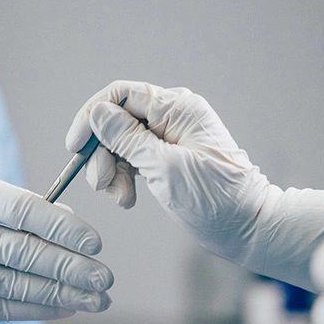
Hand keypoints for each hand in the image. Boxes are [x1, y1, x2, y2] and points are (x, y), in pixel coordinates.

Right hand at [0, 167, 112, 323]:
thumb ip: (4, 200)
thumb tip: (61, 222)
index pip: (27, 211)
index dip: (65, 229)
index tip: (96, 243)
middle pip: (28, 254)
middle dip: (73, 269)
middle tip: (108, 279)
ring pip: (17, 287)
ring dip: (63, 295)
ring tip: (99, 299)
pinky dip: (34, 309)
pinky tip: (63, 308)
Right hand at [66, 80, 268, 252]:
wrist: (247, 228)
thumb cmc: (216, 199)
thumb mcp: (165, 168)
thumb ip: (128, 139)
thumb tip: (98, 113)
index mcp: (177, 108)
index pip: (121, 94)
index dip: (92, 116)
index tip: (76, 146)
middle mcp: (172, 116)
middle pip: (116, 121)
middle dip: (102, 153)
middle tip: (101, 184)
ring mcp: (169, 136)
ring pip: (119, 142)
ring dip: (111, 170)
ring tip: (120, 198)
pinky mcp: (166, 156)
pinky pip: (131, 157)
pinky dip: (123, 177)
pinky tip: (127, 198)